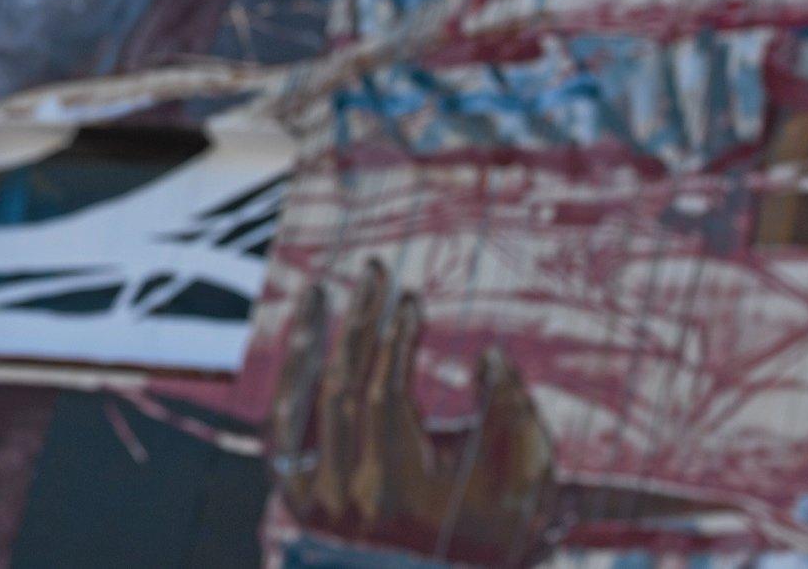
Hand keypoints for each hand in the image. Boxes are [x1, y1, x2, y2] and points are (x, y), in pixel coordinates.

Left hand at [268, 259, 558, 567]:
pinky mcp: (296, 491)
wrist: (451, 568)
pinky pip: (284, 422)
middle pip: (343, 389)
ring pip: (301, 401)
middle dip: (361, 323)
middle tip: (374, 269)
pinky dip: (291, 375)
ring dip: (309, 339)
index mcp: (400, 494)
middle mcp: (348, 497)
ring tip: (319, 290)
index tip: (409, 297)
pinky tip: (302, 334)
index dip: (396, 342)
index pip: (385, 399)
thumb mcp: (524, 469)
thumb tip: (489, 356)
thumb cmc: (498, 512)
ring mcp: (314, 496)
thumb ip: (512, 413)